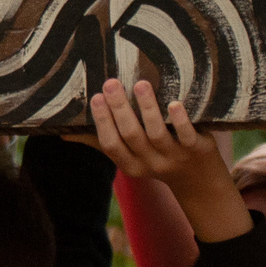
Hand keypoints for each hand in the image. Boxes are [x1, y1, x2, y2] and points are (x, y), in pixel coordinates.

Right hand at [84, 79, 249, 241]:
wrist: (200, 182)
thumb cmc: (158, 160)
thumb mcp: (130, 157)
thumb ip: (104, 142)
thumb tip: (65, 132)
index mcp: (131, 165)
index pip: (111, 144)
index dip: (103, 122)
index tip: (95, 97)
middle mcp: (151, 162)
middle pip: (132, 136)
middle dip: (120, 109)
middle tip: (111, 83)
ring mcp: (174, 156)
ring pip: (157, 133)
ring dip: (148, 108)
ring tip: (140, 84)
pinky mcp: (197, 149)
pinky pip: (187, 135)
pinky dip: (180, 120)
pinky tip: (174, 103)